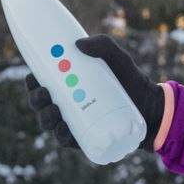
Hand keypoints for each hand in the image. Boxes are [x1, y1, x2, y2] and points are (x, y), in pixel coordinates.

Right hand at [25, 35, 164, 150]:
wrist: (152, 109)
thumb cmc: (131, 80)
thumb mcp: (118, 58)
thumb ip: (102, 44)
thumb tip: (79, 44)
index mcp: (68, 83)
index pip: (42, 81)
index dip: (32, 80)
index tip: (31, 75)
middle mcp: (67, 102)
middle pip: (40, 102)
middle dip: (36, 98)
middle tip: (44, 93)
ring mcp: (74, 122)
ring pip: (49, 122)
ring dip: (45, 117)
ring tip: (54, 110)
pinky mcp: (84, 138)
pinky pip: (66, 139)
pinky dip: (60, 135)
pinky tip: (62, 129)